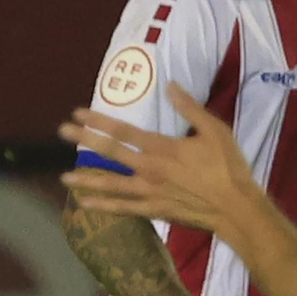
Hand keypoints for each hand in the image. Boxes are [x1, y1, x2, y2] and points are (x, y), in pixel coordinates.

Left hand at [59, 83, 258, 235]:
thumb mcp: (214, 130)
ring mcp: (149, 192)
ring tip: (64, 176)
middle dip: (85, 140)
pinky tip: (86, 204)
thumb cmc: (227, 166)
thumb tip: (170, 85)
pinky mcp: (154, 209)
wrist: (234, 206)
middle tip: (61, 131)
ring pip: (111, 184)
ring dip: (87, 179)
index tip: (78, 113)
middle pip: (111, 153)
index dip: (99, 121)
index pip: (124, 131)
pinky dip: (104, 206)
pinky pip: (123, 208)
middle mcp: (149, 169)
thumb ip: (190, 108)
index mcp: (162, 148)